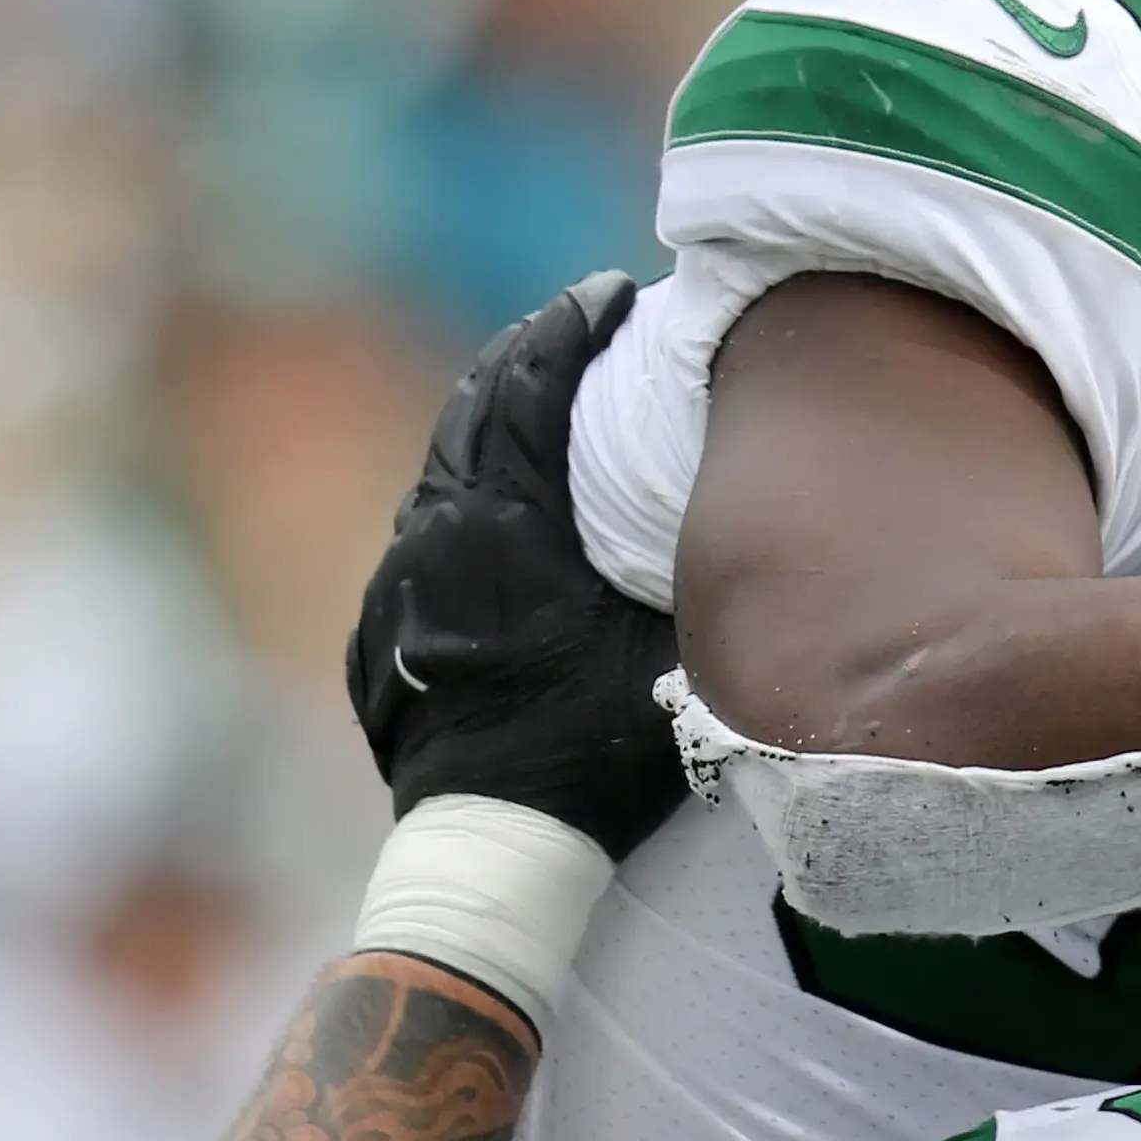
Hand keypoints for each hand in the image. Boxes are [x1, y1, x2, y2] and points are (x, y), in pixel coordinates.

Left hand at [349, 272, 689, 851]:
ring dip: (487, 422)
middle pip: (471, 408)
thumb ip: (701, 573)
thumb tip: (760, 503)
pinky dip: (457, 494)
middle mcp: (436, 539)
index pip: (527, 388)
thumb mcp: (675, 657)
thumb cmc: (596, 755)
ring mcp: (397, 585)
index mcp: (504, 527)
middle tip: (576, 324)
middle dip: (526, 355)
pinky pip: (417, 533)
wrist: (493, 848)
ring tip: (536, 398)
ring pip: (437, 467)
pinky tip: (488, 507)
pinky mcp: (380, 630)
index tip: (608, 292)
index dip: (568, 327)